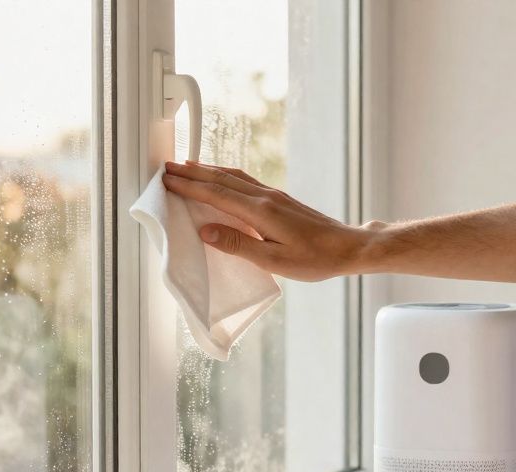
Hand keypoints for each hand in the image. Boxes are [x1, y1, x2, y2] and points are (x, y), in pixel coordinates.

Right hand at [162, 161, 381, 281]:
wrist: (348, 247)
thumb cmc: (315, 259)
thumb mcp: (274, 260)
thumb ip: (239, 246)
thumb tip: (207, 232)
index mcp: (261, 211)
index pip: (216, 194)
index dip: (189, 186)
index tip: (167, 180)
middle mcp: (266, 197)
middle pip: (221, 179)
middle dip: (192, 172)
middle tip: (167, 168)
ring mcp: (274, 195)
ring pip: (234, 176)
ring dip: (208, 170)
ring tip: (187, 167)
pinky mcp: (280, 199)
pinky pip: (245, 181)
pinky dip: (226, 176)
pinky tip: (221, 178)